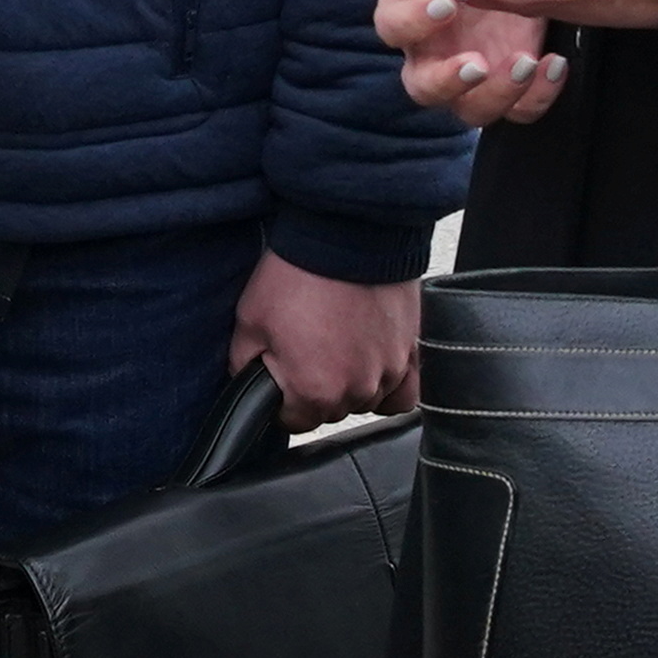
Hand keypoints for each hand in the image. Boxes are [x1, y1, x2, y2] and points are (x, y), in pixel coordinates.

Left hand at [230, 252, 419, 427]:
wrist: (345, 235)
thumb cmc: (297, 275)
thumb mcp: (249, 321)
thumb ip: (245, 365)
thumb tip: (249, 385)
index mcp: (314, 390)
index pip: (294, 421)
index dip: (281, 399)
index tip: (279, 375)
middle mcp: (357, 390)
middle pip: (331, 410)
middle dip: (315, 387)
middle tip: (305, 346)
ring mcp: (390, 372)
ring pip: (366, 399)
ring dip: (352, 382)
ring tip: (336, 342)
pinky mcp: (412, 351)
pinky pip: (405, 390)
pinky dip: (390, 383)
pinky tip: (372, 362)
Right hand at [375, 0, 570, 128]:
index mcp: (415, 4)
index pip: (392, 20)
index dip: (411, 19)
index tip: (445, 5)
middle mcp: (435, 48)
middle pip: (418, 82)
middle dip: (444, 77)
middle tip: (476, 61)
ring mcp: (472, 72)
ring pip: (464, 111)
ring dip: (490, 96)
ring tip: (523, 65)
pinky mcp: (509, 86)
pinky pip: (517, 112)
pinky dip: (535, 97)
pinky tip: (554, 63)